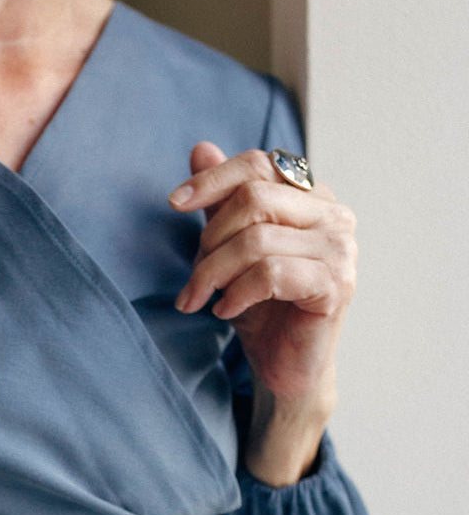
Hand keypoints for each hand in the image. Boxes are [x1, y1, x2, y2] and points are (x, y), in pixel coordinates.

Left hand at [169, 143, 357, 484]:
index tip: (174, 203)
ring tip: (201, 299)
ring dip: (215, 273)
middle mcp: (333, 215)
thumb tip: (199, 148)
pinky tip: (225, 312)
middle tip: (192, 280)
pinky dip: (237, 293)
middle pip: (254, 199)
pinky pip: (271, 274)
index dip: (213, 179)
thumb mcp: (229, 250)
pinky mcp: (336, 285)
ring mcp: (340, 249)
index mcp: (310, 196)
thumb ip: (220, 202)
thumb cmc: (259, 308)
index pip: (259, 164)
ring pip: (257, 239)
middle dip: (209, 241)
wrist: (284, 366)